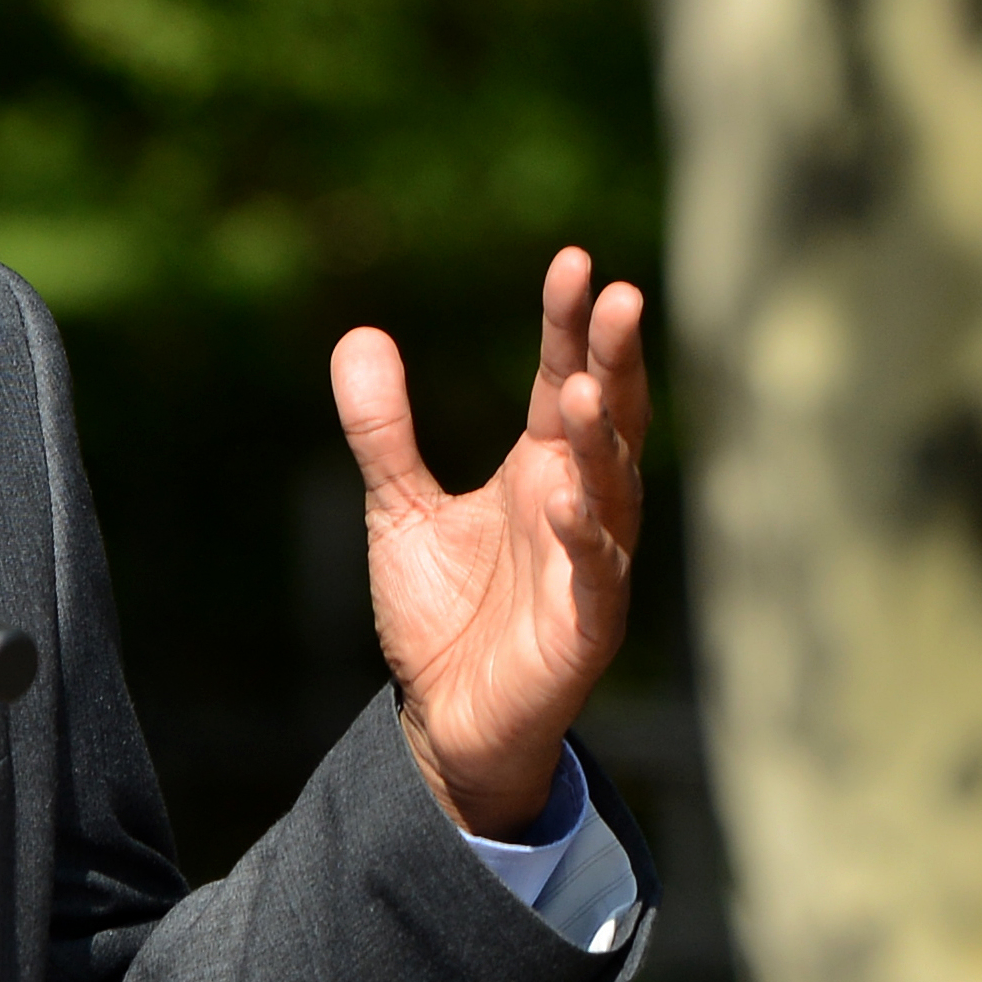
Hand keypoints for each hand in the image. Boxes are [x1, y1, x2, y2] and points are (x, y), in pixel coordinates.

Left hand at [332, 246, 650, 839]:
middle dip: (616, 359)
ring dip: (604, 439)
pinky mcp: (585, 624)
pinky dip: (586, 537)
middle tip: (621, 296)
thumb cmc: (444, 613)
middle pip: (608, 417)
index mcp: (542, 467)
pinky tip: (567, 500)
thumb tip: (360, 334)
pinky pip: (594, 573)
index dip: (569, 323)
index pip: (564, 376)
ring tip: (586, 387)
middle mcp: (580, 503)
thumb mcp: (398, 508)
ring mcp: (592, 562)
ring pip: (611, 488)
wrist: (446, 720)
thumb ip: (383, 430)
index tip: (573, 261)